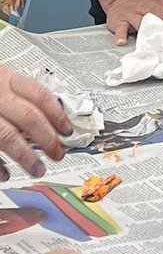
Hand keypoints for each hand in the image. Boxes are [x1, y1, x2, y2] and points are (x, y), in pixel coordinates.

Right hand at [0, 66, 69, 180]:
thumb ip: (17, 92)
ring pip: (7, 137)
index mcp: (4, 78)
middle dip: (47, 139)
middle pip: (28, 117)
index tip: (67, 130)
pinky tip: (5, 175)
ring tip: (37, 170)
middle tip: (58, 154)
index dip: (57, 114)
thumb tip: (49, 114)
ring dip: (26, 157)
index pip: (39, 95)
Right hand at [104, 0, 162, 46]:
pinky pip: (121, 27)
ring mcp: (135, 14)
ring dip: (147, 35)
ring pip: (142, 24)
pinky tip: (122, 42)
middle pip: (160, 22)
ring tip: (152, 46)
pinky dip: (121, 35)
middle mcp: (151, 10)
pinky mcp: (121, 19)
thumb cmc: (149, 1)